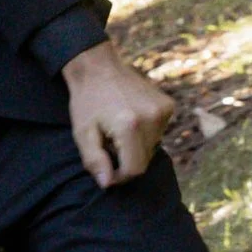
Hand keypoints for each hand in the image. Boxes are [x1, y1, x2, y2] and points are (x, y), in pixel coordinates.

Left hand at [63, 40, 172, 188]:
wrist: (98, 67)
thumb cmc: (87, 101)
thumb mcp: (82, 133)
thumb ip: (94, 160)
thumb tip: (107, 184)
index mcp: (129, 126)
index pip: (135, 169)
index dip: (120, 176)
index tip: (107, 170)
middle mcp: (152, 118)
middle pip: (144, 160)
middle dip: (126, 160)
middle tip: (109, 144)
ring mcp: (163, 110)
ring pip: (152, 147)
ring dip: (136, 146)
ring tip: (118, 129)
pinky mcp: (168, 105)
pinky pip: (159, 132)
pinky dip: (145, 133)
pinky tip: (130, 119)